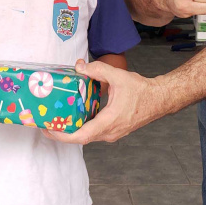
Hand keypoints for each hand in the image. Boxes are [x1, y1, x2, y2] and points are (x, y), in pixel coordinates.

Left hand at [42, 59, 161, 144]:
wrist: (158, 99)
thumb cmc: (141, 91)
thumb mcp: (118, 76)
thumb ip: (98, 70)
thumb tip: (79, 67)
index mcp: (109, 122)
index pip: (81, 135)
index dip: (63, 135)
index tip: (49, 130)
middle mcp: (109, 132)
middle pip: (80, 138)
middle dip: (62, 133)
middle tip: (46, 123)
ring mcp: (112, 133)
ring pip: (87, 136)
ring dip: (71, 130)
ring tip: (57, 120)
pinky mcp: (114, 130)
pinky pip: (94, 132)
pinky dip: (81, 126)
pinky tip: (74, 115)